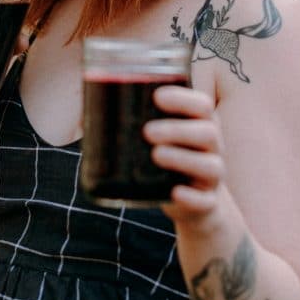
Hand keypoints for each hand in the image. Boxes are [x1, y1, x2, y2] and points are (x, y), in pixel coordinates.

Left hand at [142, 85, 224, 220]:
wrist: (193, 202)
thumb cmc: (169, 158)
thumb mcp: (162, 137)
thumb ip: (138, 121)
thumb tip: (87, 110)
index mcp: (201, 125)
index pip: (202, 105)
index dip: (183, 99)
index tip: (157, 96)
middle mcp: (212, 149)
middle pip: (208, 133)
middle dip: (177, 130)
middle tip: (147, 131)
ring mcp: (211, 177)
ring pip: (210, 166)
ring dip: (183, 158)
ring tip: (156, 155)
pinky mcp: (207, 203)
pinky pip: (205, 201)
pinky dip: (191, 197)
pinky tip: (175, 192)